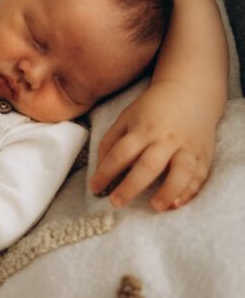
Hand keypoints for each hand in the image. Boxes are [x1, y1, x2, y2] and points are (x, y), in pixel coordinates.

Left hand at [89, 81, 213, 210]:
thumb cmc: (153, 108)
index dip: (106, 172)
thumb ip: (111, 142)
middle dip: (131, 186)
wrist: (191, 91)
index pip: (121, 153)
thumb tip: (100, 170)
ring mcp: (187, 147)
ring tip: (155, 206)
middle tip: (116, 202)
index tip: (94, 188)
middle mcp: (166, 139)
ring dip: (168, 190)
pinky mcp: (203, 155)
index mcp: (143, 129)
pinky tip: (176, 203)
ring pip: (181, 171)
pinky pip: (199, 177)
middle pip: (149, 164)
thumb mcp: (127, 117)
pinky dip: (189, 192)